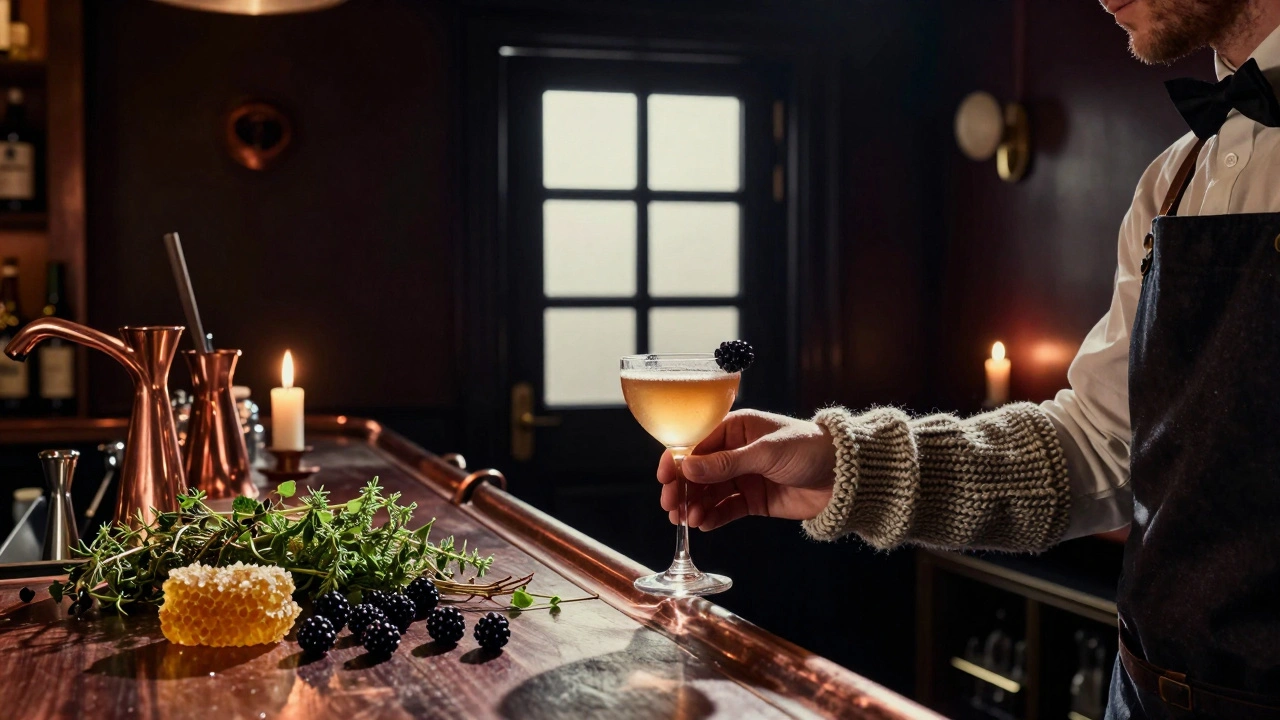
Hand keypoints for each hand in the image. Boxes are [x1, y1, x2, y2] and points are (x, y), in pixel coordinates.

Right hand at [657, 409, 836, 531]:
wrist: (847, 478)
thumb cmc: (811, 449)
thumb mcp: (766, 453)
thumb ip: (726, 463)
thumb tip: (688, 467)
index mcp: (737, 428)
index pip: (697, 443)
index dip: (678, 460)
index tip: (664, 478)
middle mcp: (736, 451)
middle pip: (699, 471)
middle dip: (683, 488)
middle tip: (671, 505)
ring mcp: (744, 476)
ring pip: (709, 492)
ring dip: (696, 505)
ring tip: (687, 520)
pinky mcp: (753, 499)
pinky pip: (726, 508)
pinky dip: (713, 517)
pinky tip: (703, 524)